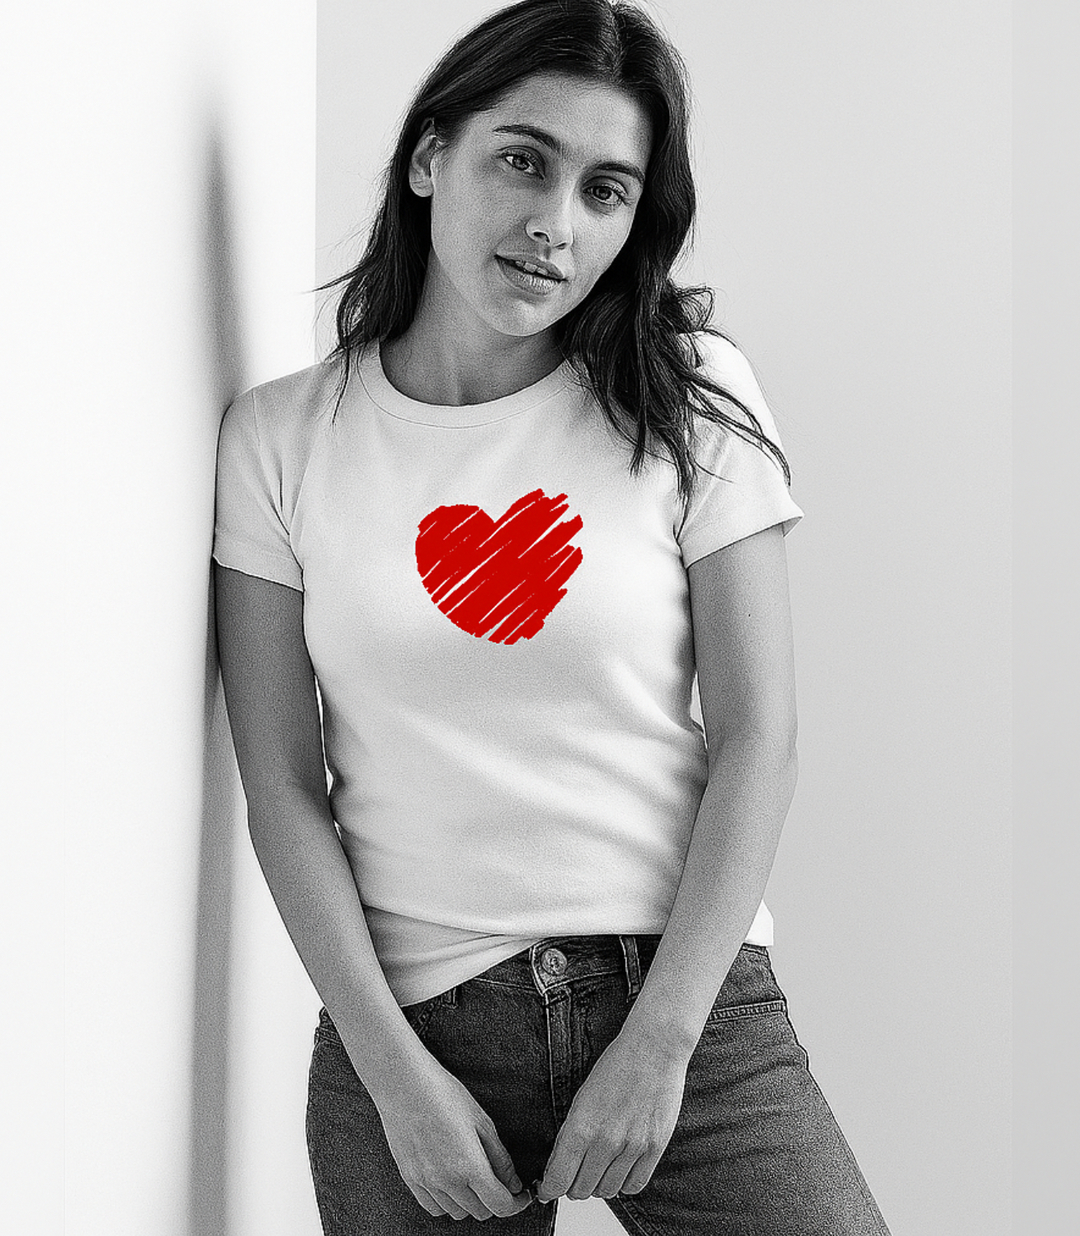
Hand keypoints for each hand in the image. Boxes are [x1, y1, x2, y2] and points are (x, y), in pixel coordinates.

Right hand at [374, 1053, 534, 1220]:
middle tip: (498, 1179)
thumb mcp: (482, 1121)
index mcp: (470, 1166)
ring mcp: (426, 1183)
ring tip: (472, 1176)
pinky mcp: (410, 1180)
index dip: (516, 1204)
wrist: (404, 1085)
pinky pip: (434, 1207)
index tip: (521, 1196)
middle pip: (480, 1212)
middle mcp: (447, 1182)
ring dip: (470, 1202)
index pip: (500, 1205)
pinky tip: (451, 1181)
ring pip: (457, 1213)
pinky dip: (447, 1202)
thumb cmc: (444, 1095)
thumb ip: (500, 1158)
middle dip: (494, 1200)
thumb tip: (513, 1183)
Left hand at [535, 1028, 688, 1202]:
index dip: (549, 1190)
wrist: (653, 1048)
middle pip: (581, 1190)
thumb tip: (558, 1167)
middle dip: (572, 1185)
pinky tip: (620, 1167)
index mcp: (581, 1127)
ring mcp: (632, 1147)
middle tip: (574, 1172)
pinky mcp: (654, 1148)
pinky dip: (623, 1182)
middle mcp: (606, 1142)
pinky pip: (634, 1185)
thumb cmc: (615, 1066)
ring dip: (598, 1184)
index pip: (558, 1180)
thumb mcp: (581, 1097)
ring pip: (606, 1191)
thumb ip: (570, 1134)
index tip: (547, 1189)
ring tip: (598, 1166)